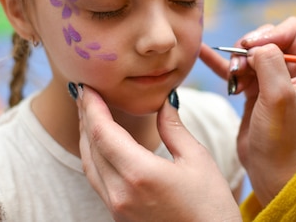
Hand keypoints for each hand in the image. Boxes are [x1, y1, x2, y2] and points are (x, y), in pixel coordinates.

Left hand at [76, 85, 240, 221]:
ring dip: (86, 137)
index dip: (92, 107)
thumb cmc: (211, 206)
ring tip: (89, 114)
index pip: (103, 132)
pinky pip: (97, 181)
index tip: (87, 86)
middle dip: (85, 117)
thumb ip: (174, 128)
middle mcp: (121, 193)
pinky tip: (101, 144)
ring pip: (89, 165)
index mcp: (140, 174)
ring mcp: (117, 208)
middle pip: (91, 147)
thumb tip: (165, 101)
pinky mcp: (119, 217)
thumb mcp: (197, 160)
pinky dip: (94, 156)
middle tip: (84, 92)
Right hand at [200, 16, 295, 205]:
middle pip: (268, 37)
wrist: (269, 169)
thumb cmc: (281, 138)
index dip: (270, 35)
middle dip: (249, 48)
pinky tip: (202, 52)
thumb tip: (255, 46)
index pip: (292, 29)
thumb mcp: (279, 97)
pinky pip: (237, 66)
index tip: (251, 50)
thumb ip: (270, 63)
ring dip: (236, 60)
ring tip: (233, 78)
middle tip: (239, 68)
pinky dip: (221, 61)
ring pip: (250, 51)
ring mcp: (274, 77)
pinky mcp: (256, 87)